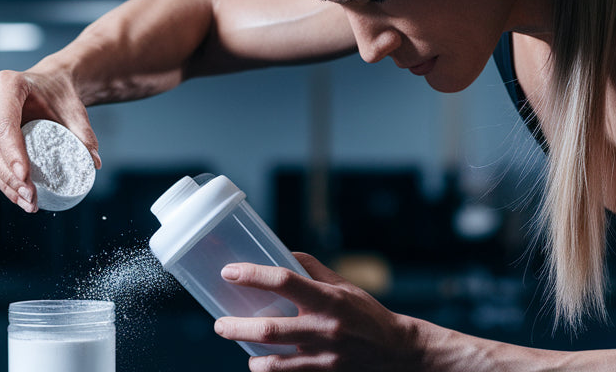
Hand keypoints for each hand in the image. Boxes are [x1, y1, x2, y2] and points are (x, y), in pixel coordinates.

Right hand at [0, 68, 99, 211]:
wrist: (49, 85)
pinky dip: (2, 180)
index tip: (26, 178)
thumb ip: (84, 134)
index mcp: (7, 84)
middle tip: (31, 198)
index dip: (13, 154)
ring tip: (29, 203)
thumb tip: (94, 163)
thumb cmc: (60, 95)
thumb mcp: (75, 111)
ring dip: (5, 185)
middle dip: (10, 178)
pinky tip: (19, 197)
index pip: (5, 125)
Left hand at [214, 252, 425, 371]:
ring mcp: (323, 356)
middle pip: (269, 329)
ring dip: (251, 357)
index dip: (253, 275)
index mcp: (328, 299)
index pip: (284, 281)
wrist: (396, 352)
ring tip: (241, 348)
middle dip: (236, 327)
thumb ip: (312, 270)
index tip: (229, 272)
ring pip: (274, 362)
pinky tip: (262, 363)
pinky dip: (270, 370)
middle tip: (219, 324)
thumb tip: (282, 254)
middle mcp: (324, 328)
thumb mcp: (344, 286)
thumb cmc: (366, 313)